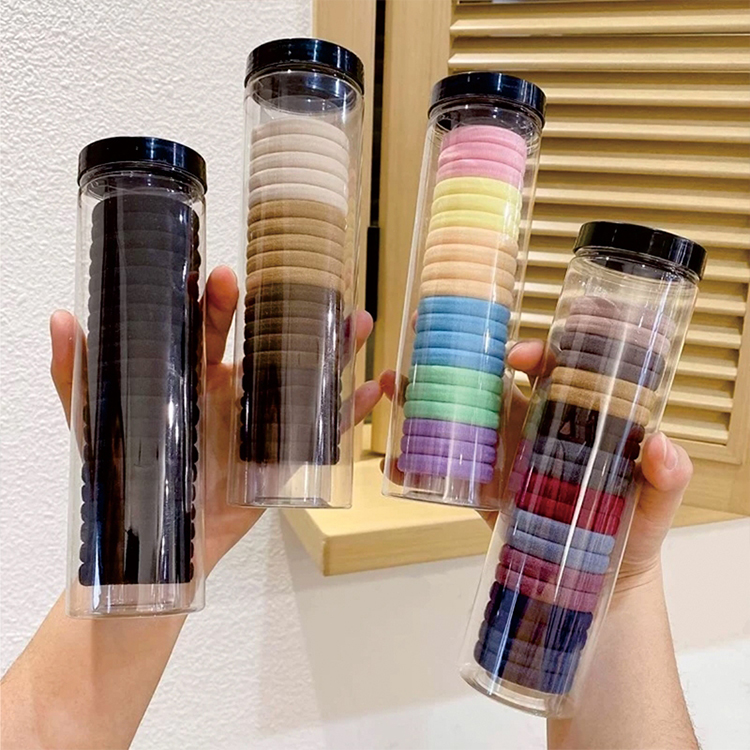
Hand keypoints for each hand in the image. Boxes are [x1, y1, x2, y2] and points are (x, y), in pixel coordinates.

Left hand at [50, 266, 382, 572]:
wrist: (154, 547)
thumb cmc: (126, 479)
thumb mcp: (97, 427)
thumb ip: (78, 378)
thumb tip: (61, 319)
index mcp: (192, 377)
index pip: (208, 329)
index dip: (217, 302)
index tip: (224, 278)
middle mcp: (232, 391)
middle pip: (270, 342)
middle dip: (296, 314)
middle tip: (318, 288)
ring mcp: (261, 421)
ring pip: (304, 378)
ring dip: (333, 352)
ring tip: (358, 325)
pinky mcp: (282, 457)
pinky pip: (321, 430)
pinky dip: (349, 412)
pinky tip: (373, 391)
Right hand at [379, 339, 692, 585]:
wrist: (602, 589)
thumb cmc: (634, 536)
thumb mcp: (656, 505)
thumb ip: (666, 477)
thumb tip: (659, 445)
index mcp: (575, 417)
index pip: (554, 369)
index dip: (535, 351)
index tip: (515, 356)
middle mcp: (536, 427)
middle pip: (495, 379)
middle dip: (460, 355)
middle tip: (427, 336)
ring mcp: (506, 457)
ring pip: (464, 416)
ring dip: (428, 397)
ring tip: (396, 385)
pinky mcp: (486, 491)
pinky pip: (450, 473)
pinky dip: (419, 467)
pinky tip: (396, 463)